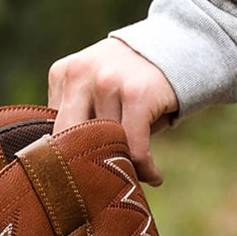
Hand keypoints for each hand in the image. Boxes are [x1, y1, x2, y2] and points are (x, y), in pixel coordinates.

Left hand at [48, 38, 177, 185]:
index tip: (82, 182)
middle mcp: (81, 74)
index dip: (69, 160)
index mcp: (64, 74)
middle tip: (101, 191)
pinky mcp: (137, 93)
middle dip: (87, 170)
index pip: (55, 130)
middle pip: (72, 141)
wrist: (180, 45)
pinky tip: (154, 176)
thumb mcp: (97, 88)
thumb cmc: (133, 81)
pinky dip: (145, 168)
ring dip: (124, 168)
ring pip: (106, 146)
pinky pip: (134, 148)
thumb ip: (80, 117)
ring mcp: (108, 81)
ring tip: (136, 177)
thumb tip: (69, 172)